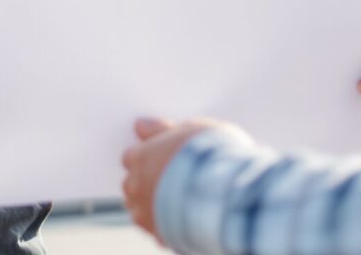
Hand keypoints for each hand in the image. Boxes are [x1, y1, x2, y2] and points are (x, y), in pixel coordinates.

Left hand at [121, 117, 247, 240]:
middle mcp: (136, 186)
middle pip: (133, 183)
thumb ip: (163, 130)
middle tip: (175, 181)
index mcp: (141, 157)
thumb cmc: (214, 157)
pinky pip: (157, 229)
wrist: (228, 194)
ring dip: (153, 205)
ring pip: (141, 208)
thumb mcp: (192, 130)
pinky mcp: (160, 234)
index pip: (131, 156)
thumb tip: (141, 125)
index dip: (149, 157)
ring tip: (180, 202)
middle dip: (148, 182)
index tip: (165, 159)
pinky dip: (166, 225)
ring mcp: (145, 213)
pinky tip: (186, 218)